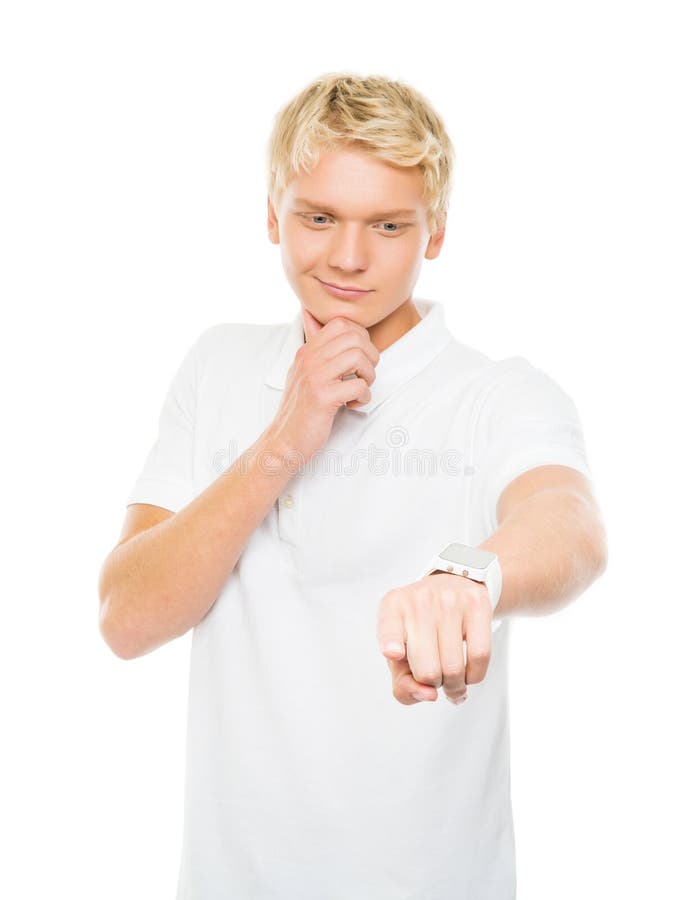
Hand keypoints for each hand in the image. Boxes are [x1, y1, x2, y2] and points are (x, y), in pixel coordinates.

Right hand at [267, 307, 379, 464]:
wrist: (284, 441)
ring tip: (359, 388)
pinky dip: (363, 396)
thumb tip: (311, 317)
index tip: (359, 358)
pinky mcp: (323, 398)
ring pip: (359, 357)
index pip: (341, 323)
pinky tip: (352, 404)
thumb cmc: (299, 409)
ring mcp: (315, 377)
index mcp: (306, 351)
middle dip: (370, 356)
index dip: (360, 338)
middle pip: (354, 337)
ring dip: (369, 375)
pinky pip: (358, 385)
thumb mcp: (301, 372)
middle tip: (363, 375)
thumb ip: (313, 348)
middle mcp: (309, 360)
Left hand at [376, 572, 492, 704]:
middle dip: (433, 686)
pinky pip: (480, 657)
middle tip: (435, 679)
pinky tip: (467, 673)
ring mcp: (449, 600)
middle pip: (427, 670)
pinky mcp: (476, 604)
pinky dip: (474, 676)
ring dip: (454, 686)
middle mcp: (419, 601)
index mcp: (392, 608)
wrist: (452, 585)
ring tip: (451, 680)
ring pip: (454, 668)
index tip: (392, 653)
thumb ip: (403, 684)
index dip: (390, 643)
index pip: (388, 628)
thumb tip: (429, 695)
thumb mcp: (401, 651)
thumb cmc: (420, 628)